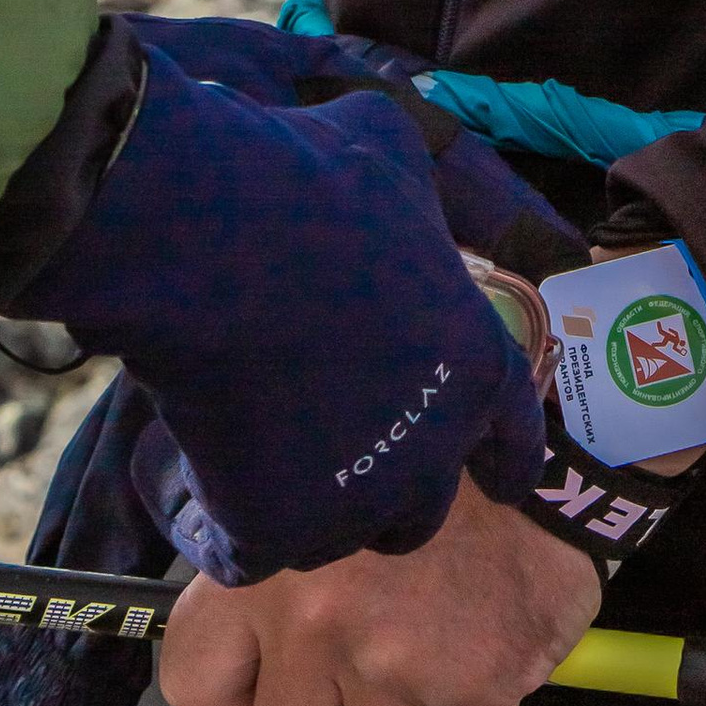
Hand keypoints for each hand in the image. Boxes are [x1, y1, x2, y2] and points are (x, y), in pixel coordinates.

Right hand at [6, 55, 548, 582]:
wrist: (218, 243)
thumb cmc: (315, 184)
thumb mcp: (398, 156)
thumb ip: (420, 197)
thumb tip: (405, 196)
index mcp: (475, 367)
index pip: (513, 444)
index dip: (499, 459)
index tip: (492, 481)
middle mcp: (430, 451)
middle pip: (418, 508)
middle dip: (385, 487)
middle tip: (333, 448)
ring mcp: (352, 502)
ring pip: (333, 533)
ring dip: (302, 505)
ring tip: (252, 452)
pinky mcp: (272, 532)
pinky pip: (248, 549)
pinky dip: (221, 521)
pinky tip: (193, 480)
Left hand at [157, 477, 600, 705]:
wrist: (548, 419)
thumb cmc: (424, 441)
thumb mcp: (321, 471)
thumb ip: (272, 542)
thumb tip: (249, 615)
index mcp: (263, 567)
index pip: (195, 682)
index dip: (237, 684)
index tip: (270, 664)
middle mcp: (321, 628)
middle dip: (331, 698)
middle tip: (372, 628)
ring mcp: (403, 666)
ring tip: (434, 623)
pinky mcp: (481, 685)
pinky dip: (482, 688)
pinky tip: (491, 615)